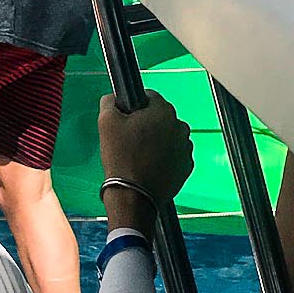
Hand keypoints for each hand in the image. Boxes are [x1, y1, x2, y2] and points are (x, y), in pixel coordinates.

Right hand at [98, 92, 192, 206]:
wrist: (133, 195)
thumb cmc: (121, 158)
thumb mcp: (106, 122)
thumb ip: (109, 102)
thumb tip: (112, 99)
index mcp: (164, 111)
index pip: (149, 97)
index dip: (134, 106)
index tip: (126, 118)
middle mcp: (180, 127)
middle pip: (160, 118)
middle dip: (147, 124)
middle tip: (129, 139)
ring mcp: (186, 148)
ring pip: (168, 136)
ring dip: (157, 141)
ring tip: (139, 155)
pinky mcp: (186, 167)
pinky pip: (174, 155)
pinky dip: (164, 157)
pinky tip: (149, 165)